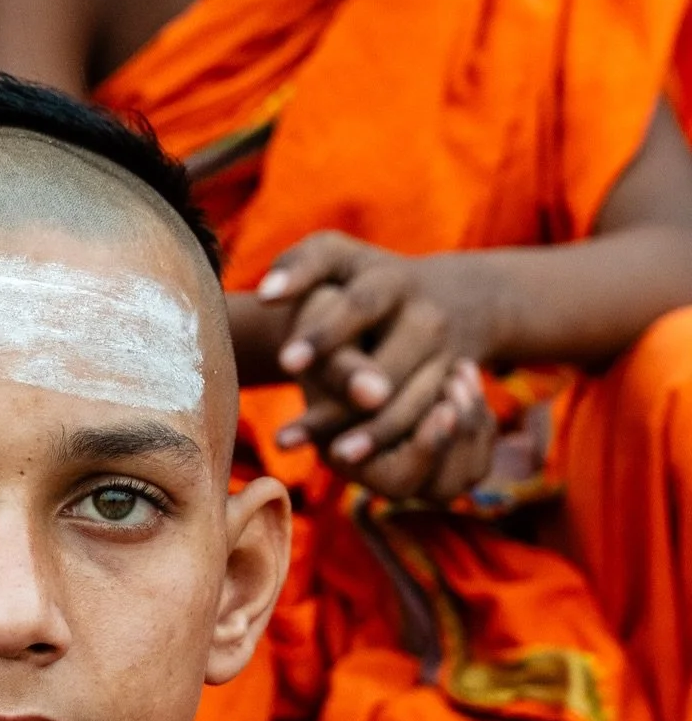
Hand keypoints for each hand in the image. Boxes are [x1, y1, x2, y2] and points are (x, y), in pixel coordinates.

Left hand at [258, 233, 497, 499]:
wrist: (449, 298)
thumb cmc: (364, 277)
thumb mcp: (338, 257)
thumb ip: (301, 266)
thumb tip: (267, 296)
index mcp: (393, 281)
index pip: (359, 307)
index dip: (325, 335)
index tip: (285, 363)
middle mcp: (428, 320)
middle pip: (390, 366)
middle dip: (351, 398)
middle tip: (298, 430)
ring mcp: (447, 359)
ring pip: (409, 404)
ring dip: (372, 436)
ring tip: (331, 458)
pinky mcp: (453, 393)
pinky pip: (424, 426)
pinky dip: (390, 447)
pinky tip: (353, 464)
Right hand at [335, 355, 496, 501]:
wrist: (347, 329)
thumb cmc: (327, 341)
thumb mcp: (326, 351)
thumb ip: (343, 373)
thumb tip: (374, 394)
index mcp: (346, 460)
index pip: (399, 481)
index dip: (426, 451)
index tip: (444, 409)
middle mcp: (381, 473)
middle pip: (442, 488)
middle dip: (459, 434)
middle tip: (455, 382)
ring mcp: (414, 464)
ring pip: (469, 472)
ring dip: (473, 420)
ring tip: (459, 368)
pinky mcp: (441, 447)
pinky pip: (480, 448)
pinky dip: (481, 411)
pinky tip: (464, 371)